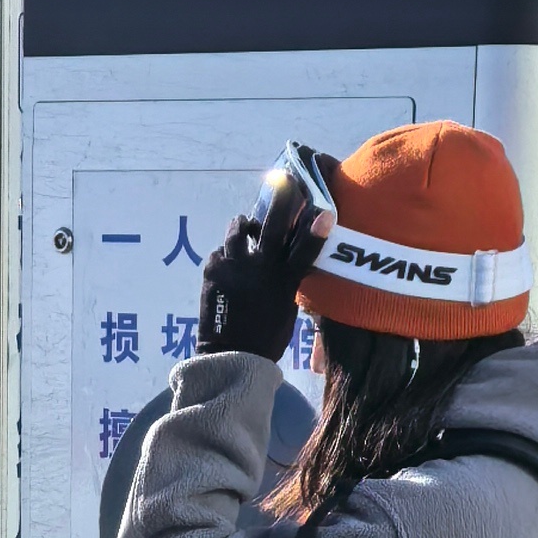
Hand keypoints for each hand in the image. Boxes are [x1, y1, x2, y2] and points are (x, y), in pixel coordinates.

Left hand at [196, 183, 326, 362]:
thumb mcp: (287, 309)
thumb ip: (288, 281)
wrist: (229, 355)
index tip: (325, 211)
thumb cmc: (266, 338)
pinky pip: (221, 251)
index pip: (304, 250)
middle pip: (274, 226)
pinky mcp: (212, 269)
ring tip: (245, 228)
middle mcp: (260, 269)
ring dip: (244, 226)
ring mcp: (234, 266)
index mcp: (284, 282)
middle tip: (285, 181)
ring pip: (238, 231)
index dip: (316, 230)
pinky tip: (229, 264)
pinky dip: (226, 254)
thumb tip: (286, 262)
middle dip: (281, 201)